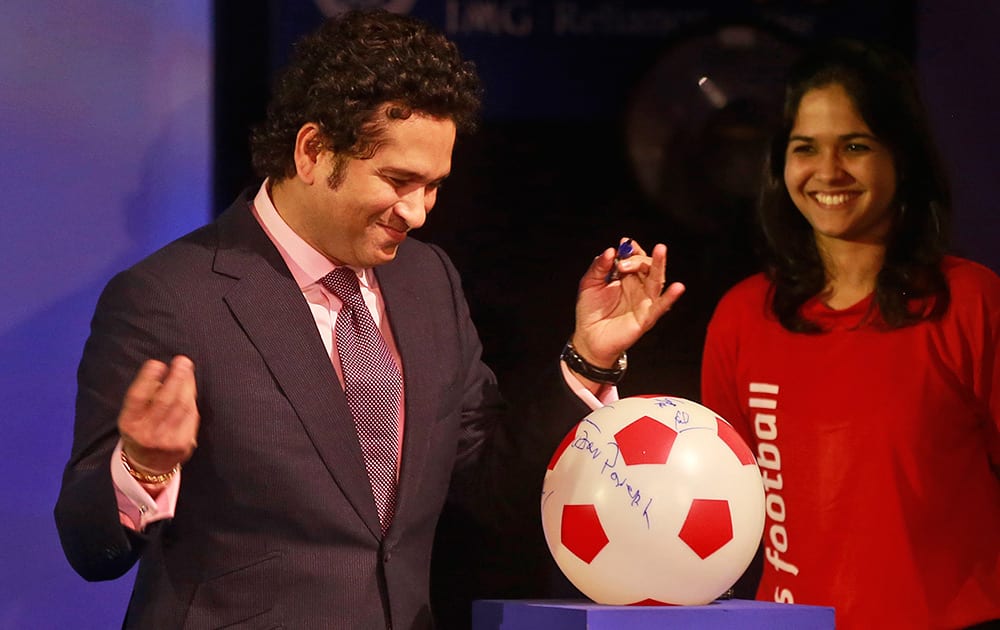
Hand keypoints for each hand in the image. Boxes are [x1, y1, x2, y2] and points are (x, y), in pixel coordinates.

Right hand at [118, 355, 199, 474]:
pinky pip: (191, 417)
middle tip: (182, 361)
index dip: (147, 379)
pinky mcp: (183, 444)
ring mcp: (166, 440)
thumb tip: (165, 372)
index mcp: (130, 424)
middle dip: (175, 378)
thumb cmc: (141, 430)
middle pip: (165, 401)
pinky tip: (190, 390)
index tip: (156, 363)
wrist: (148, 466)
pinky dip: (191, 401)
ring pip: (181, 407)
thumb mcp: (133, 416)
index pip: (138, 398)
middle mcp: (147, 433)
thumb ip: (145, 397)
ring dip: (187, 385)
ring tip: (187, 370)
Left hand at [571, 239, 684, 367]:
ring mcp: (643, 301)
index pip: (634, 257)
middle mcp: (637, 286)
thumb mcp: (589, 284)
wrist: (588, 338)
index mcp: (625, 277)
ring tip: (660, 250)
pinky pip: (660, 306)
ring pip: (656, 280)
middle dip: (638, 258)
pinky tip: (678, 288)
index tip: (624, 243)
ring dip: (659, 264)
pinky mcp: (646, 317)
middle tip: (625, 262)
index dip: (631, 249)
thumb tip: (611, 251)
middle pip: (647, 266)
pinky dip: (670, 297)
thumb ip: (599, 266)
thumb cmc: (590, 311)